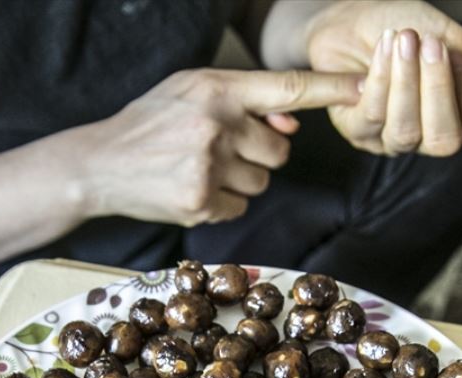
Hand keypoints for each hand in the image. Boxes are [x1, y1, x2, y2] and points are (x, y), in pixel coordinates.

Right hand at [78, 68, 359, 226]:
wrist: (97, 165)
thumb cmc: (149, 125)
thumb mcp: (191, 94)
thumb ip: (244, 102)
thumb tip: (292, 124)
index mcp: (216, 88)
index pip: (288, 88)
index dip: (330, 88)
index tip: (365, 87)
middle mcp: (215, 123)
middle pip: (280, 152)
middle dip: (258, 155)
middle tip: (219, 151)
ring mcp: (207, 165)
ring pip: (261, 183)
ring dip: (240, 181)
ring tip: (198, 169)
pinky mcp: (199, 202)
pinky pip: (239, 207)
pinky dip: (221, 204)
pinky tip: (190, 189)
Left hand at [302, 0, 461, 154]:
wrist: (354, 13)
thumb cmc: (407, 30)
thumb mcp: (456, 44)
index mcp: (458, 118)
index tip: (461, 57)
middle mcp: (425, 136)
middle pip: (445, 142)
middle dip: (439, 91)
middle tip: (432, 45)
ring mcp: (390, 138)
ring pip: (406, 131)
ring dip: (406, 81)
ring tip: (404, 39)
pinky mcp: (357, 131)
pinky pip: (372, 115)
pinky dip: (381, 76)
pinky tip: (383, 48)